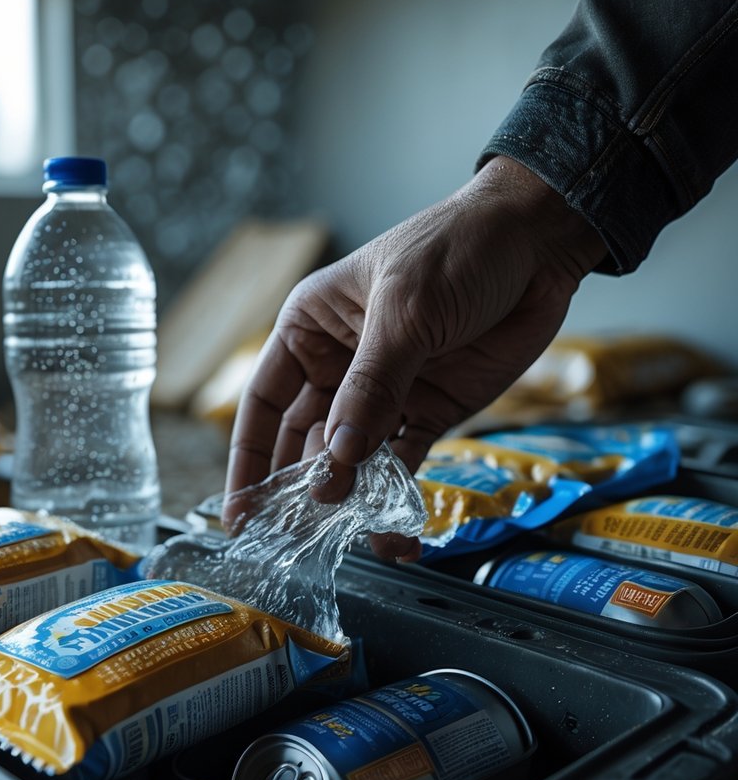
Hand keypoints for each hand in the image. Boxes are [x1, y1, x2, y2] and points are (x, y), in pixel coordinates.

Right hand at [223, 156, 607, 557]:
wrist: (538, 242)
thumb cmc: (456, 250)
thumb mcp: (404, 310)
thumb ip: (371, 386)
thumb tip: (338, 458)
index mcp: (311, 328)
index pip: (264, 400)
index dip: (248, 457)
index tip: (241, 511)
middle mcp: (339, 365)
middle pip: (303, 438)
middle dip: (298, 486)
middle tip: (294, 537)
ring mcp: (385, 393)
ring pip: (352, 458)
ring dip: (349, 496)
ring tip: (350, 535)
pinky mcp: (430, 411)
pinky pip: (405, 462)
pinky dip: (398, 496)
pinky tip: (396, 530)